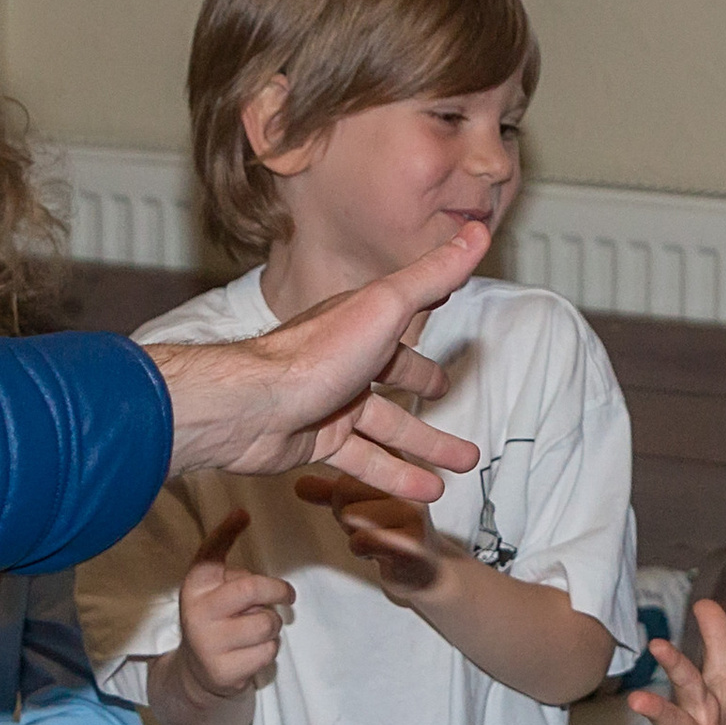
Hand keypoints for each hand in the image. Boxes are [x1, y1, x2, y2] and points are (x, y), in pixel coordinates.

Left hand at [146, 223, 489, 490]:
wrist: (251, 407)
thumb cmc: (314, 353)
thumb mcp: (388, 306)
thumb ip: (433, 275)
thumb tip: (474, 234)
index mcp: (361, 324)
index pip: (401, 316)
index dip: (424, 312)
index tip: (444, 309)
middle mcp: (345, 361)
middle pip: (395, 376)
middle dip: (426, 388)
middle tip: (449, 397)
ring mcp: (331, 402)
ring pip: (387, 427)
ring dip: (425, 444)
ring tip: (460, 464)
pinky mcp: (317, 441)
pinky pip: (365, 461)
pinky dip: (396, 476)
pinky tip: (424, 490)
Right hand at [178, 507, 295, 696]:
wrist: (198, 672)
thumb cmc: (216, 619)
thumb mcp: (213, 588)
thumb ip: (227, 559)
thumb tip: (241, 513)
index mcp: (195, 587)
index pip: (209, 554)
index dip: (226, 532)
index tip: (243, 515)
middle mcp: (197, 612)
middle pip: (251, 588)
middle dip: (278, 590)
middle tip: (287, 595)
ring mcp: (208, 643)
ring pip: (267, 623)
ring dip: (273, 625)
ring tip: (257, 629)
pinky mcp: (224, 670)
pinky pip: (268, 651)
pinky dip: (269, 649)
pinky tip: (252, 651)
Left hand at [294, 467, 439, 594]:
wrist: (426, 567)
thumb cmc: (391, 529)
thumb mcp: (358, 504)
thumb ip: (328, 492)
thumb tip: (299, 484)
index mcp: (397, 461)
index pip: (355, 456)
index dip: (342, 479)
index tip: (352, 492)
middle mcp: (411, 480)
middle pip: (345, 486)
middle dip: (343, 509)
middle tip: (363, 519)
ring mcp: (413, 510)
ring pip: (352, 514)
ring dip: (353, 530)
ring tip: (373, 533)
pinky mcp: (412, 540)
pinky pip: (363, 539)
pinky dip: (360, 548)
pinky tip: (375, 549)